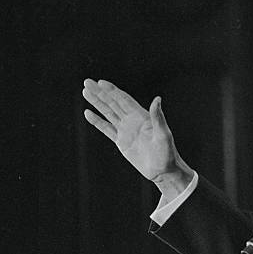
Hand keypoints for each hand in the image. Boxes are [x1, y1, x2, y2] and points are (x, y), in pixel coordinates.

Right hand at [82, 79, 192, 197]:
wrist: (163, 171)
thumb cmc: (167, 153)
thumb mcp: (163, 134)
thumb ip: (158, 117)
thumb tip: (157, 99)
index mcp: (142, 117)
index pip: (124, 100)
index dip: (112, 91)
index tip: (100, 83)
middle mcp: (133, 121)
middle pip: (113, 103)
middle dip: (100, 93)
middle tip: (87, 82)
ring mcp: (126, 130)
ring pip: (108, 113)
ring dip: (97, 103)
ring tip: (85, 92)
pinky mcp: (121, 142)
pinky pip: (106, 129)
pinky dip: (97, 121)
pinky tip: (88, 113)